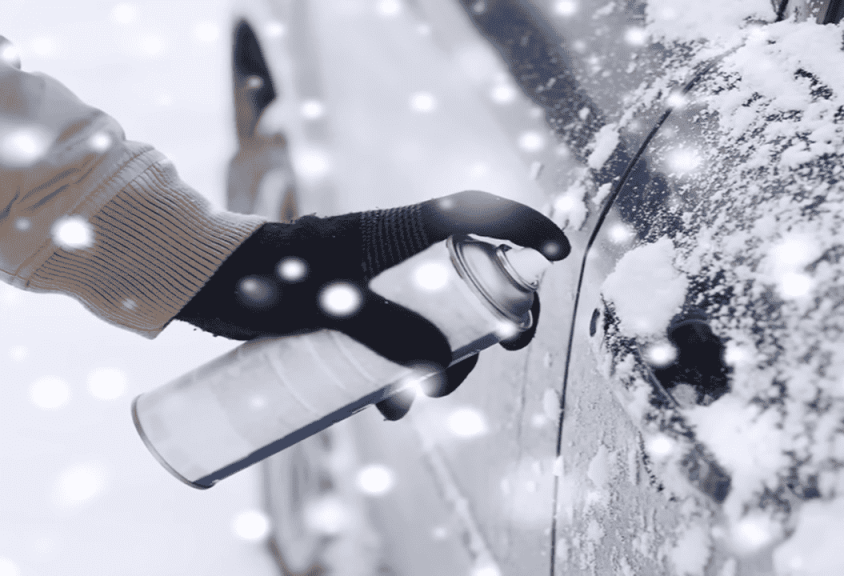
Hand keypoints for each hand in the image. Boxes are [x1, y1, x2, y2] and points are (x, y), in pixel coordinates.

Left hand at [174, 191, 570, 419]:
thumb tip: (438, 375)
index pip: (478, 214)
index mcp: (403, 229)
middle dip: (492, 320)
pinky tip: (386, 407)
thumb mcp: (332, 303)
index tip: (558, 252)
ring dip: (442, 362)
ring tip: (416, 403)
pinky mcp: (361, 311)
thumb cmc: (271, 276)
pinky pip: (402, 340)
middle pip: (470, 281)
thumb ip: (387, 333)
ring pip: (437, 319)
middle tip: (497, 352)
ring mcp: (384, 283)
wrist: (214, 285)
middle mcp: (401, 253)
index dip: (525, 228)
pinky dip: (403, 373)